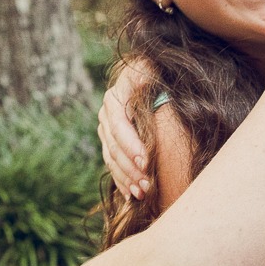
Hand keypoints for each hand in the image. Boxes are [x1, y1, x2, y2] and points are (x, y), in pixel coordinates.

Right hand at [98, 59, 152, 199]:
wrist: (154, 75)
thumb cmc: (158, 74)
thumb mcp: (152, 70)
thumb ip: (146, 75)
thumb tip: (143, 79)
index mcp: (115, 97)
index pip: (119, 125)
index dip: (131, 145)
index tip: (146, 161)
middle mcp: (106, 113)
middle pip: (114, 146)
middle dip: (130, 168)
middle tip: (147, 185)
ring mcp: (106, 128)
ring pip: (111, 158)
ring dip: (126, 178)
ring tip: (142, 194)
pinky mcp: (110, 142)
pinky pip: (112, 164)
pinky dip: (122, 181)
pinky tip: (131, 195)